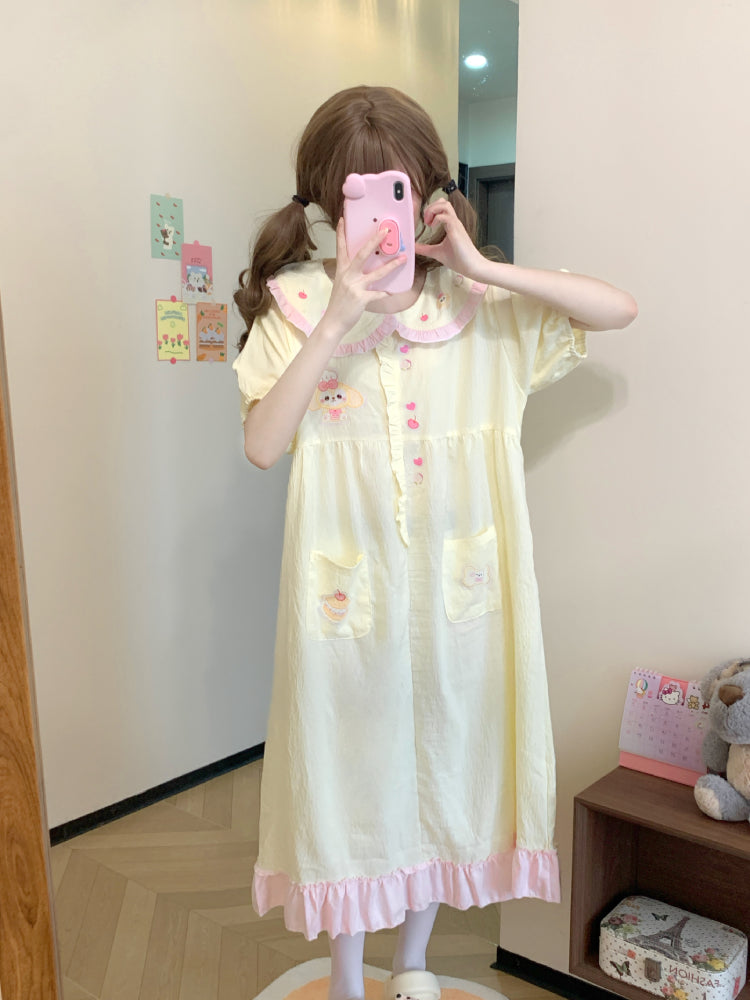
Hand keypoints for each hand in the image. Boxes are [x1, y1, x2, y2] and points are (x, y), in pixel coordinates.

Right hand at [322, 219, 406, 340]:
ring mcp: (354, 286)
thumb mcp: (341, 284)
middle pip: (362, 254)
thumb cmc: (339, 303)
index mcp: (342, 270)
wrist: (333, 322)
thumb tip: (364, 268)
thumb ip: (351, 274)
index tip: (343, 219)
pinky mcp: (360, 298)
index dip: (341, 233)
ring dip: (391, 266)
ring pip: (376, 273)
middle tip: (386, 231)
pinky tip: (392, 292)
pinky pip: (378, 294)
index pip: (341, 248)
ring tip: (403, 258)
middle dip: (374, 241)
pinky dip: (386, 293)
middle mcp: (347, 275)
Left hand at [416, 198, 484, 278]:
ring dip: (433, 210)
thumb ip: (425, 249)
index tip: (426, 222)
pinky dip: (436, 219)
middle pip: (443, 201)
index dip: (431, 209)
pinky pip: (446, 217)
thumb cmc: (459, 260)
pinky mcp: (456, 231)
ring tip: (429, 223)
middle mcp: (454, 222)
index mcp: (450, 225)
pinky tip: (433, 228)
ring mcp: (456, 225)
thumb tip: (414, 247)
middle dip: (431, 207)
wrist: (472, 267)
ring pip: (445, 205)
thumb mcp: (437, 252)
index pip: (442, 207)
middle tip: (426, 221)